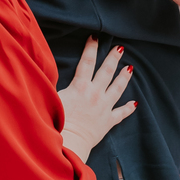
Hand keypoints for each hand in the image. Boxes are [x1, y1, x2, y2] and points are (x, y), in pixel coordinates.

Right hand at [58, 38, 135, 162]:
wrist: (69, 143)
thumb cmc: (57, 121)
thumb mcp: (52, 97)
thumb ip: (52, 84)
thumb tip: (45, 72)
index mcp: (80, 86)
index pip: (86, 62)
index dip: (90, 48)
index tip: (95, 37)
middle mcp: (94, 94)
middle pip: (106, 72)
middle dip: (113, 58)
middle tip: (119, 48)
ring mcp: (103, 107)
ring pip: (117, 88)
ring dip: (124, 77)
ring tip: (130, 67)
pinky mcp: (107, 122)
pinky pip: (120, 114)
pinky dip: (128, 108)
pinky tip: (134, 103)